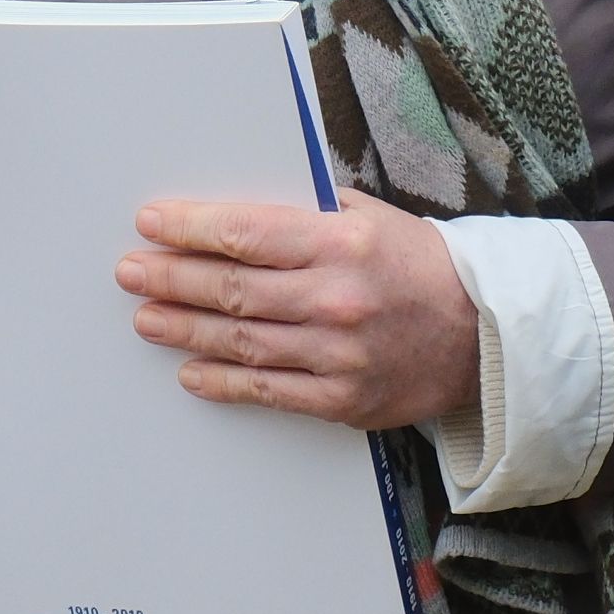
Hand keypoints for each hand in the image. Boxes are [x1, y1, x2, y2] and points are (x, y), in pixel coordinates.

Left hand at [118, 199, 478, 432]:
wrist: (483, 333)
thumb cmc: (419, 265)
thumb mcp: (369, 217)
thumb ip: (305, 213)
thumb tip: (234, 215)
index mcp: (342, 244)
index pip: (246, 234)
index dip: (190, 229)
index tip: (151, 224)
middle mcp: (337, 300)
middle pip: (232, 289)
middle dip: (172, 278)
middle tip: (130, 272)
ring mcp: (339, 355)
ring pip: (242, 341)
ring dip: (185, 328)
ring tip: (146, 318)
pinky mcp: (343, 399)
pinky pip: (269, 391)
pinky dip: (223, 382)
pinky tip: (190, 371)